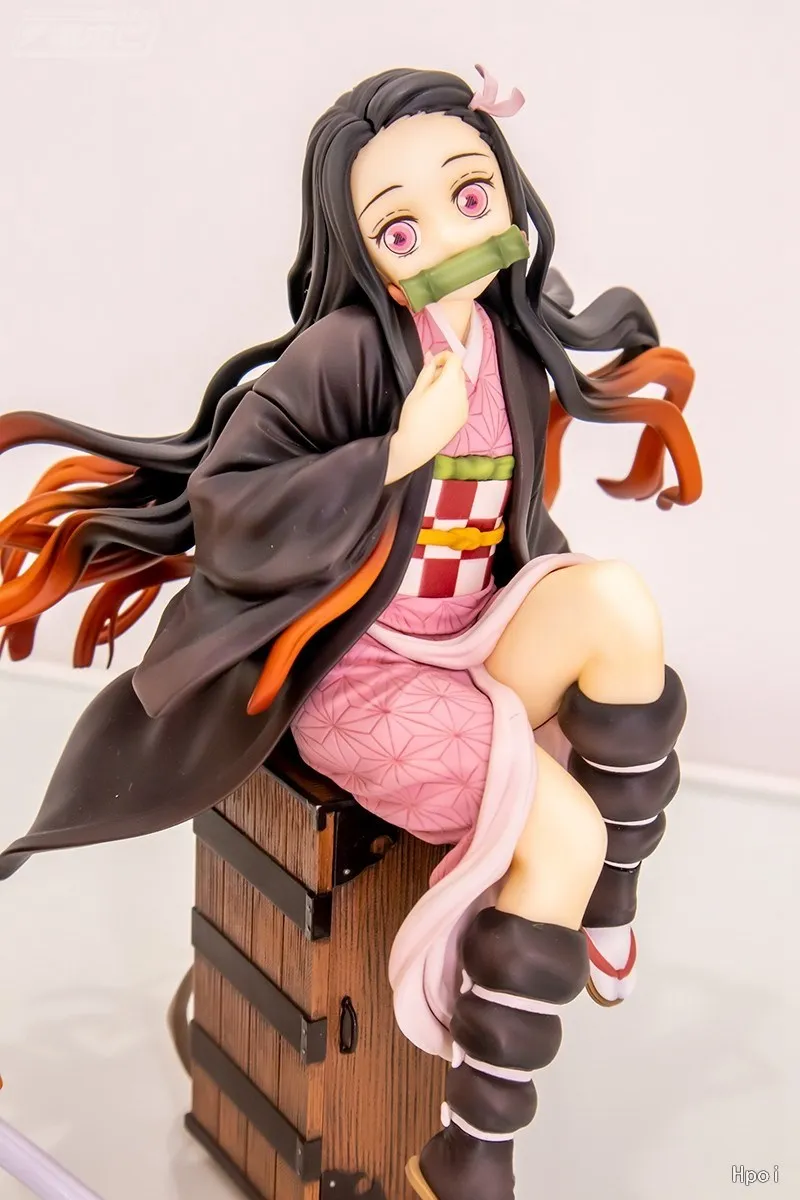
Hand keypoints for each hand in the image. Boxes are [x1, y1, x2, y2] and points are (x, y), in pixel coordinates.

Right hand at [385, 352, 467, 484]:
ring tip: (432, 398)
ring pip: (460, 386)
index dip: (444, 357)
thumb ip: (427, 370)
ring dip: (449, 385)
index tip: (433, 364)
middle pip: (458, 372)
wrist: (417, 445)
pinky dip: (452, 398)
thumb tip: (431, 356)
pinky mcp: (464, 417)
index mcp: (450, 382)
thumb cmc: (413, 416)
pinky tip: (439, 410)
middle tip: (429, 382)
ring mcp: (465, 406)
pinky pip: (461, 400)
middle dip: (446, 371)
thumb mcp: (416, 390)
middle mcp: (462, 392)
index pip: (455, 359)